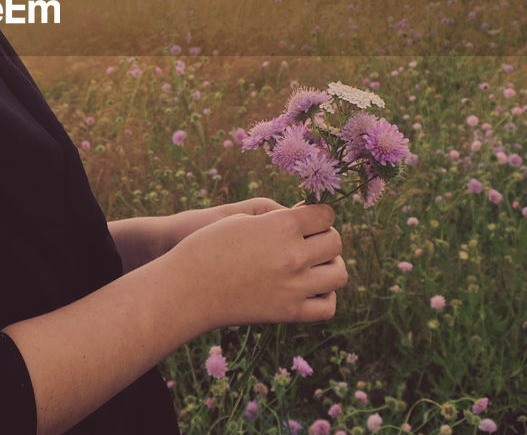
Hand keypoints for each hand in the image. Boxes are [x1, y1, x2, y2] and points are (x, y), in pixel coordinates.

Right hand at [165, 203, 347, 330]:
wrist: (188, 287)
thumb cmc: (209, 245)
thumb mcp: (243, 218)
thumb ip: (280, 216)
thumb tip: (308, 217)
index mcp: (282, 225)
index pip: (325, 214)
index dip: (319, 214)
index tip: (310, 218)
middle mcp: (294, 255)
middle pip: (335, 242)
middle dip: (326, 238)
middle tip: (310, 241)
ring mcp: (295, 286)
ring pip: (339, 273)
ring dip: (332, 265)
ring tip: (315, 264)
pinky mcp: (289, 312)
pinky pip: (328, 306)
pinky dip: (326, 296)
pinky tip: (311, 288)